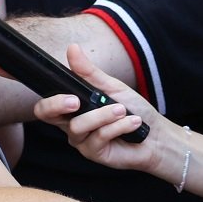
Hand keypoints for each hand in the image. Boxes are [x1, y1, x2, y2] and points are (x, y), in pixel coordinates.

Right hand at [32, 44, 168, 177]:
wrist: (156, 135)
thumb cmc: (133, 110)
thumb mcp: (111, 86)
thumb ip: (88, 71)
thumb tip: (72, 48)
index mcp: (71, 108)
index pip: (46, 105)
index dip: (48, 99)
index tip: (69, 94)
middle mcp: (71, 125)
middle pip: (46, 116)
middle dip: (58, 105)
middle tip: (77, 101)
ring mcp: (81, 140)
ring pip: (78, 125)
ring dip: (104, 115)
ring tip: (123, 111)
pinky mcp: (94, 153)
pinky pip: (99, 136)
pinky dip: (118, 126)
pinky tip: (132, 123)